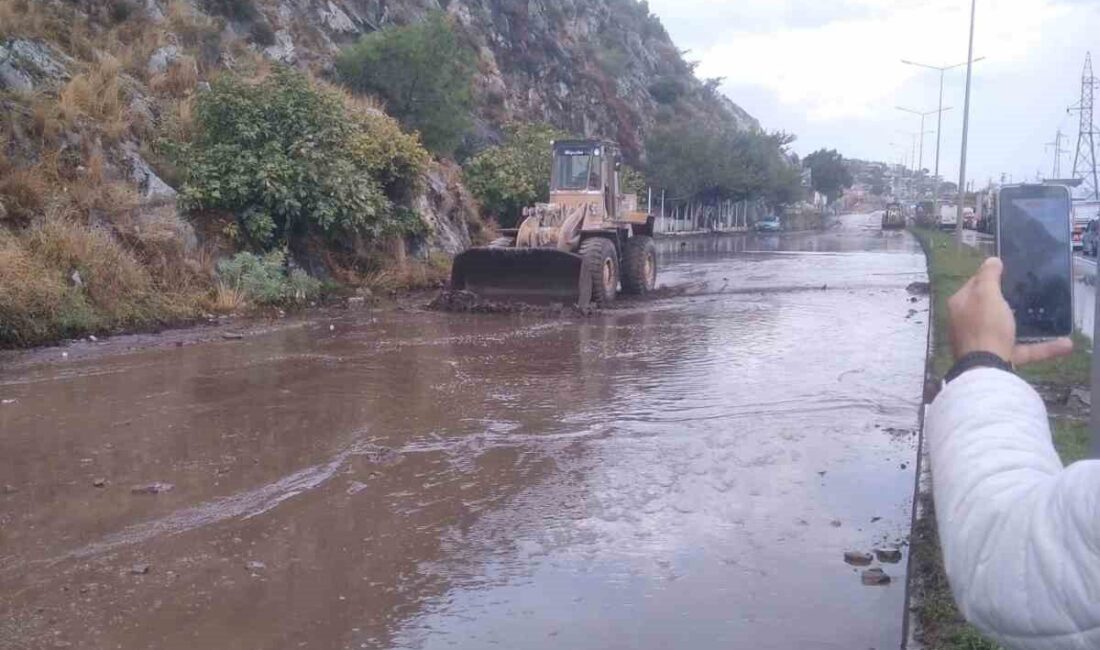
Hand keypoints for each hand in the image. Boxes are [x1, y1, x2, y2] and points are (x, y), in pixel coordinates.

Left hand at [947, 257, 1072, 365]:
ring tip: (1046, 316)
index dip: (991, 276)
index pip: (975, 284)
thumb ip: (989, 276)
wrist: (986, 369)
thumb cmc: (985, 325)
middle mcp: (967, 323)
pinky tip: (1064, 344)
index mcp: (961, 304)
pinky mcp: (999, 358)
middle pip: (989, 306)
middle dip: (1008, 300)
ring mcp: (983, 342)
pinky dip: (1042, 347)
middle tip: (1029, 291)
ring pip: (1008, 328)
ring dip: (1028, 323)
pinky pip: (1023, 349)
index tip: (1011, 272)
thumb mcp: (987, 294)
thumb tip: (992, 260)